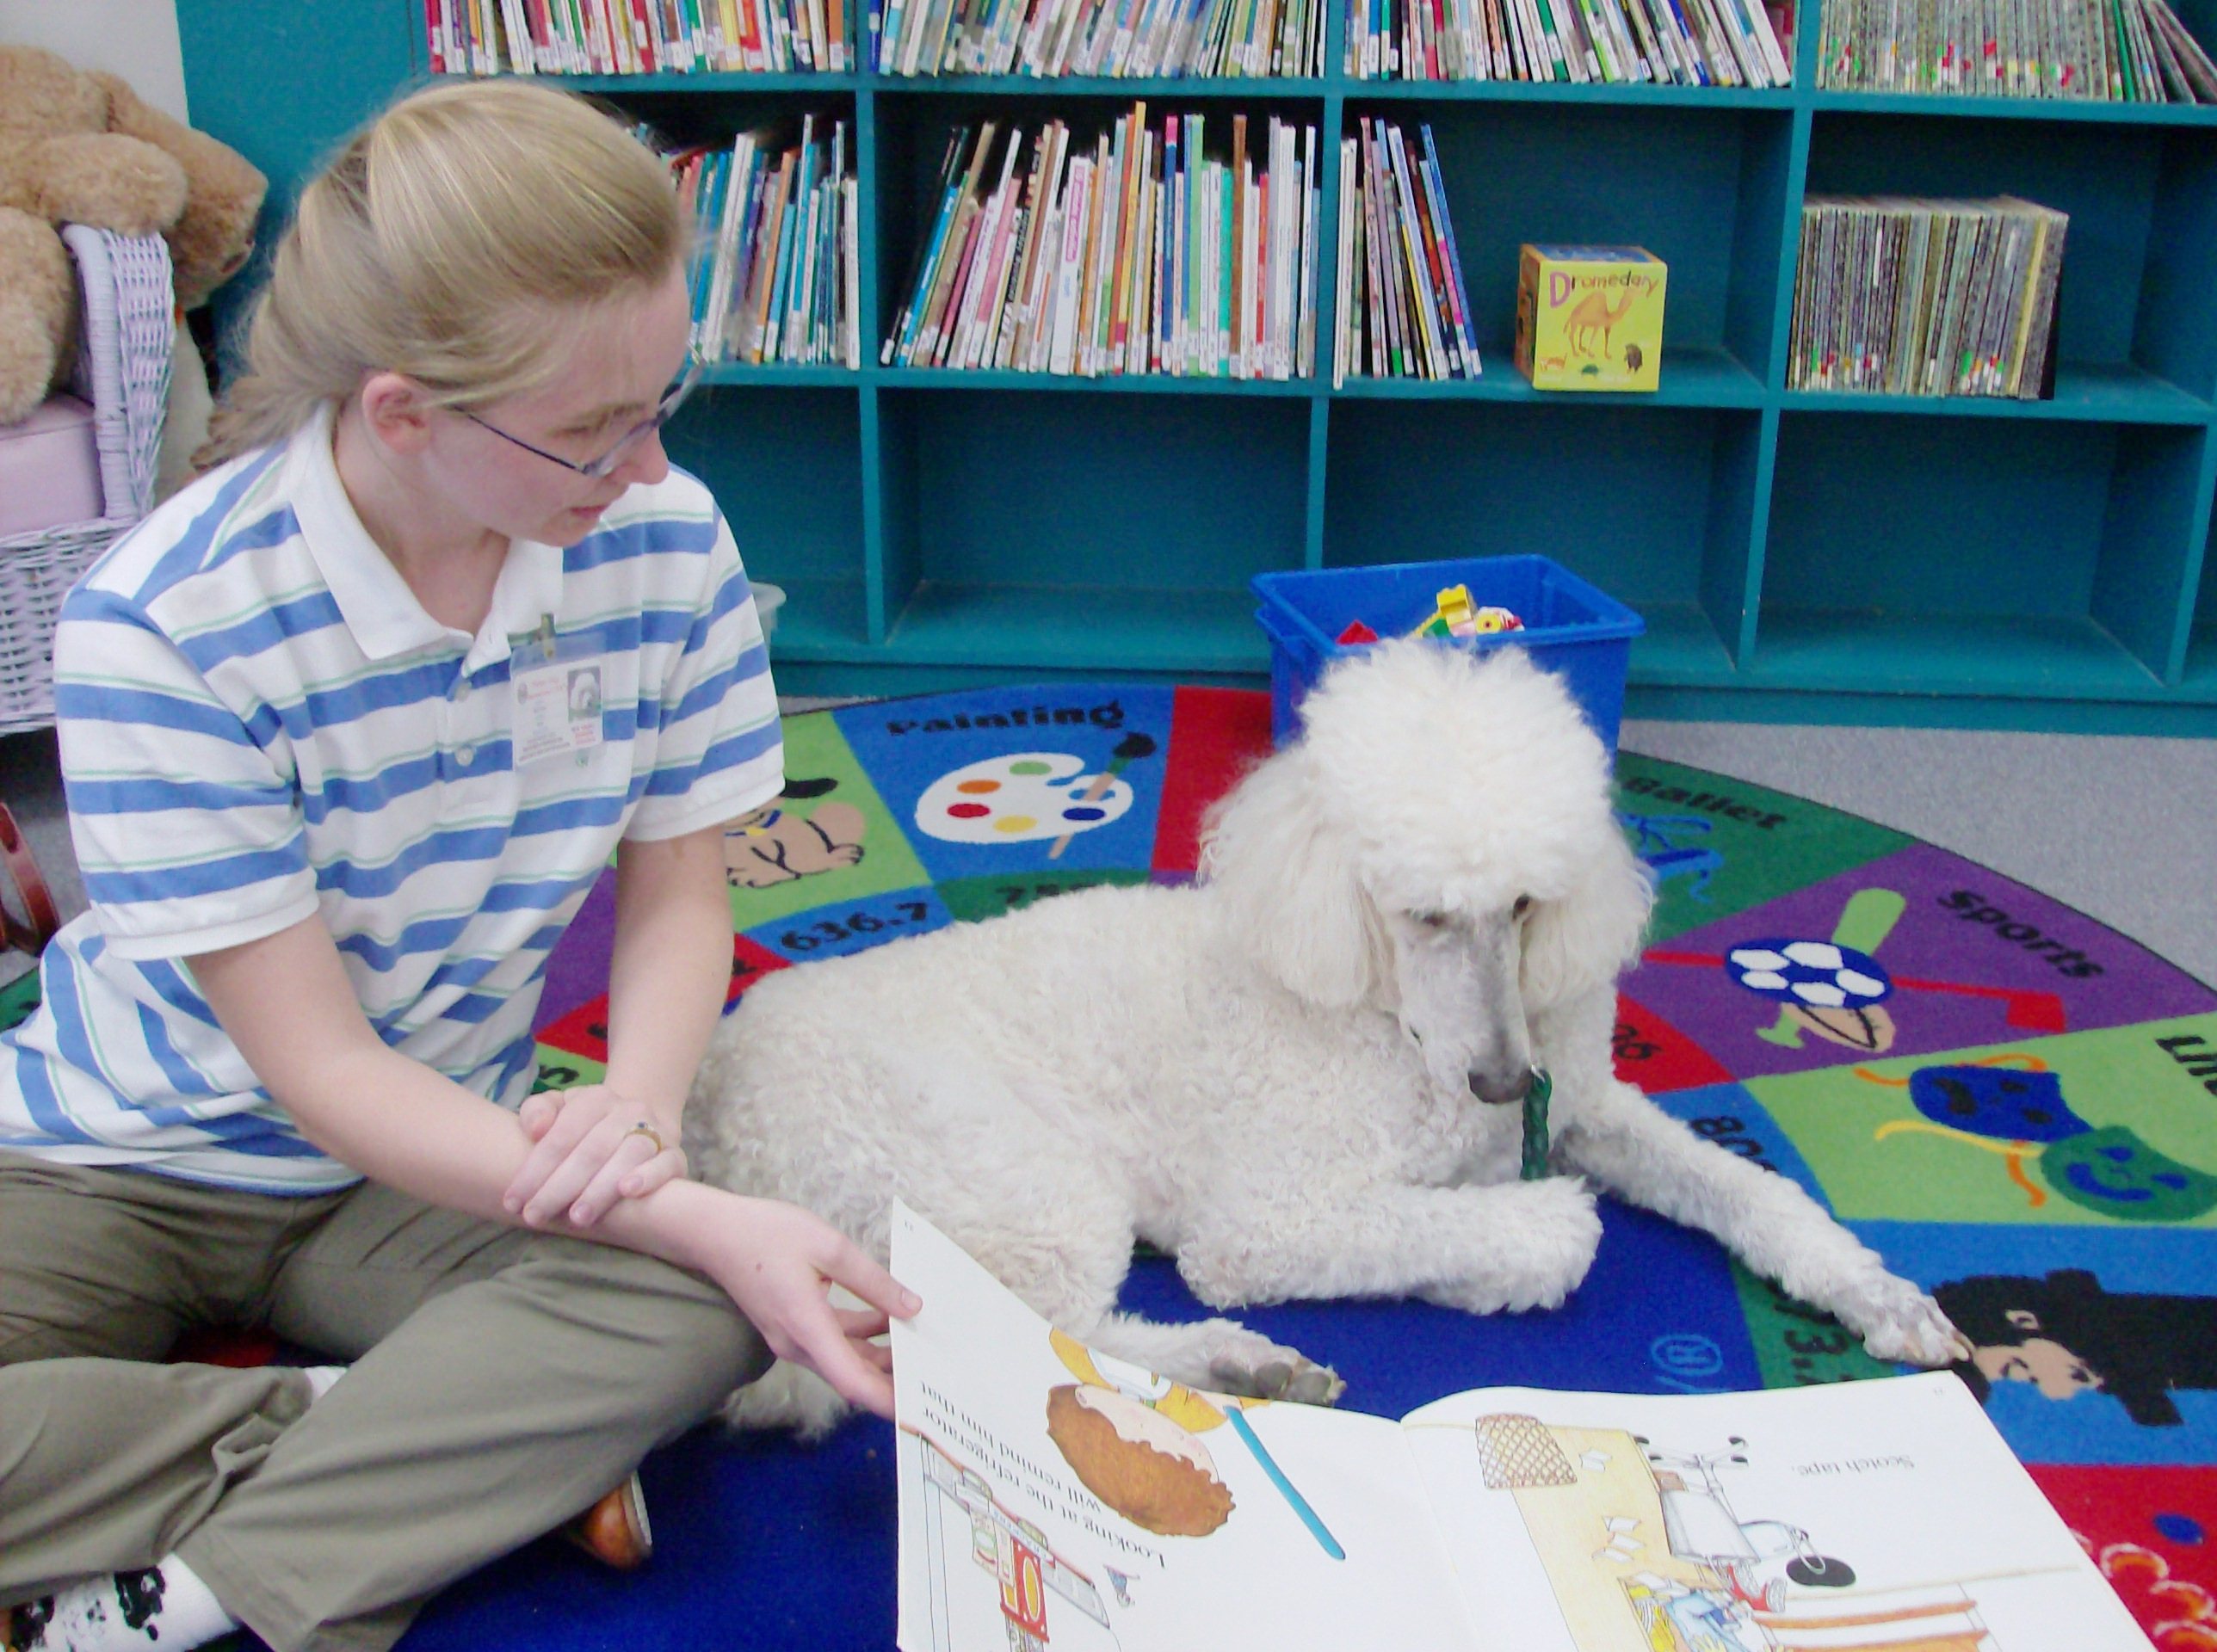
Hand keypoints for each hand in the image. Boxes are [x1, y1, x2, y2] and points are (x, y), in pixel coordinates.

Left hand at [506, 1083, 686, 1227]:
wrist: (641, 1123)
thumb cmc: (587, 1126)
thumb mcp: (560, 1109)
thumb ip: (537, 1111)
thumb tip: (535, 1129)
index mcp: (594, 1099)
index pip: (561, 1135)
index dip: (534, 1170)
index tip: (513, 1202)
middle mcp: (627, 1111)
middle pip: (590, 1151)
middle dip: (559, 1187)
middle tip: (536, 1216)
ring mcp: (654, 1131)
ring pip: (627, 1157)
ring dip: (600, 1189)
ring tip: (578, 1218)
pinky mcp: (675, 1155)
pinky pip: (667, 1163)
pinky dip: (650, 1176)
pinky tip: (629, 1191)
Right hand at [689, 1197, 920, 1419]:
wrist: (715, 1233)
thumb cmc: (769, 1234)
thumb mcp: (829, 1247)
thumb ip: (873, 1281)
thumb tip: (912, 1307)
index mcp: (807, 1327)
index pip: (852, 1381)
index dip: (886, 1401)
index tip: (918, 1414)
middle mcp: (798, 1344)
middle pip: (852, 1376)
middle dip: (893, 1382)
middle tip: (936, 1379)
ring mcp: (792, 1338)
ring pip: (844, 1359)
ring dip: (880, 1357)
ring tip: (922, 1344)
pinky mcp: (791, 1327)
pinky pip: (832, 1343)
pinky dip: (861, 1338)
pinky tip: (888, 1318)